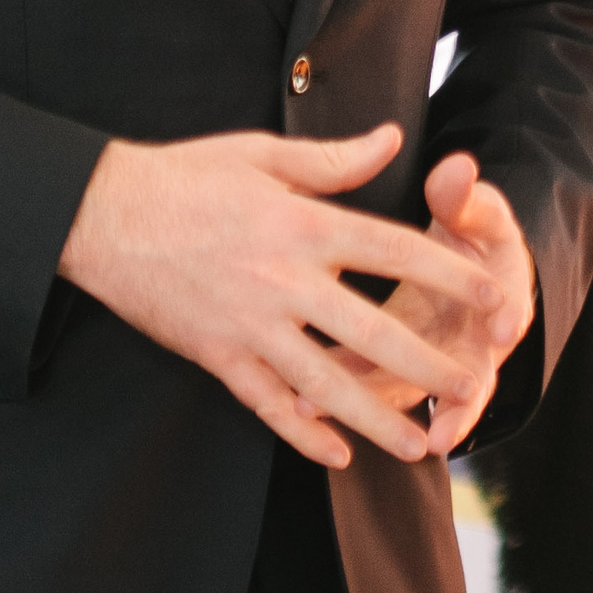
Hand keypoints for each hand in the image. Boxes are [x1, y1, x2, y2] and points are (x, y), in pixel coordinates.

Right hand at [57, 126, 507, 470]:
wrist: (102, 214)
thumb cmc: (187, 176)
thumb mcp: (264, 155)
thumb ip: (334, 160)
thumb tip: (393, 138)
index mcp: (304, 223)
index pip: (394, 251)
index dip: (448, 275)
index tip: (491, 296)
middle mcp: (285, 279)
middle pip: (371, 331)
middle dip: (426, 366)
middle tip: (471, 390)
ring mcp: (250, 324)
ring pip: (325, 383)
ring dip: (375, 418)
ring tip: (418, 445)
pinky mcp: (216, 354)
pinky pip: (266, 403)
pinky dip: (301, 433)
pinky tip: (336, 455)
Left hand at [342, 152, 537, 456]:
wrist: (462, 263)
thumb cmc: (472, 231)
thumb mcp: (476, 209)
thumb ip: (463, 195)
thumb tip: (458, 169)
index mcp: (500, 297)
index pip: (510, 309)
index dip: (507, 317)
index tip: (503, 326)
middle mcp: (471, 341)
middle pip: (471, 381)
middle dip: (456, 407)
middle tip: (441, 435)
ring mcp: (432, 362)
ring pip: (410, 394)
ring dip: (380, 413)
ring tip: (349, 417)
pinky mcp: (395, 370)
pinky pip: (369, 392)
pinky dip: (341, 402)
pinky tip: (300, 409)